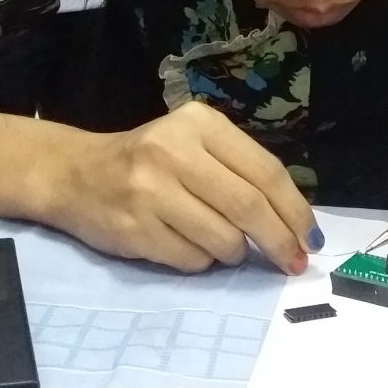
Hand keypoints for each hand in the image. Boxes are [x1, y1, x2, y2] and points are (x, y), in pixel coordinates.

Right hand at [50, 102, 318, 274]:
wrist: (76, 173)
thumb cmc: (150, 161)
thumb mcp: (195, 145)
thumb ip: (240, 173)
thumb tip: (294, 225)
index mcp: (200, 124)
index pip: (265, 172)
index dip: (295, 210)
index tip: (311, 238)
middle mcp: (175, 150)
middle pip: (248, 207)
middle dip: (279, 241)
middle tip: (292, 263)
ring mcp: (150, 190)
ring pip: (223, 239)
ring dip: (233, 253)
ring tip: (219, 243)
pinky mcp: (134, 228)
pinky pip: (191, 260)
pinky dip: (201, 262)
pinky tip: (185, 244)